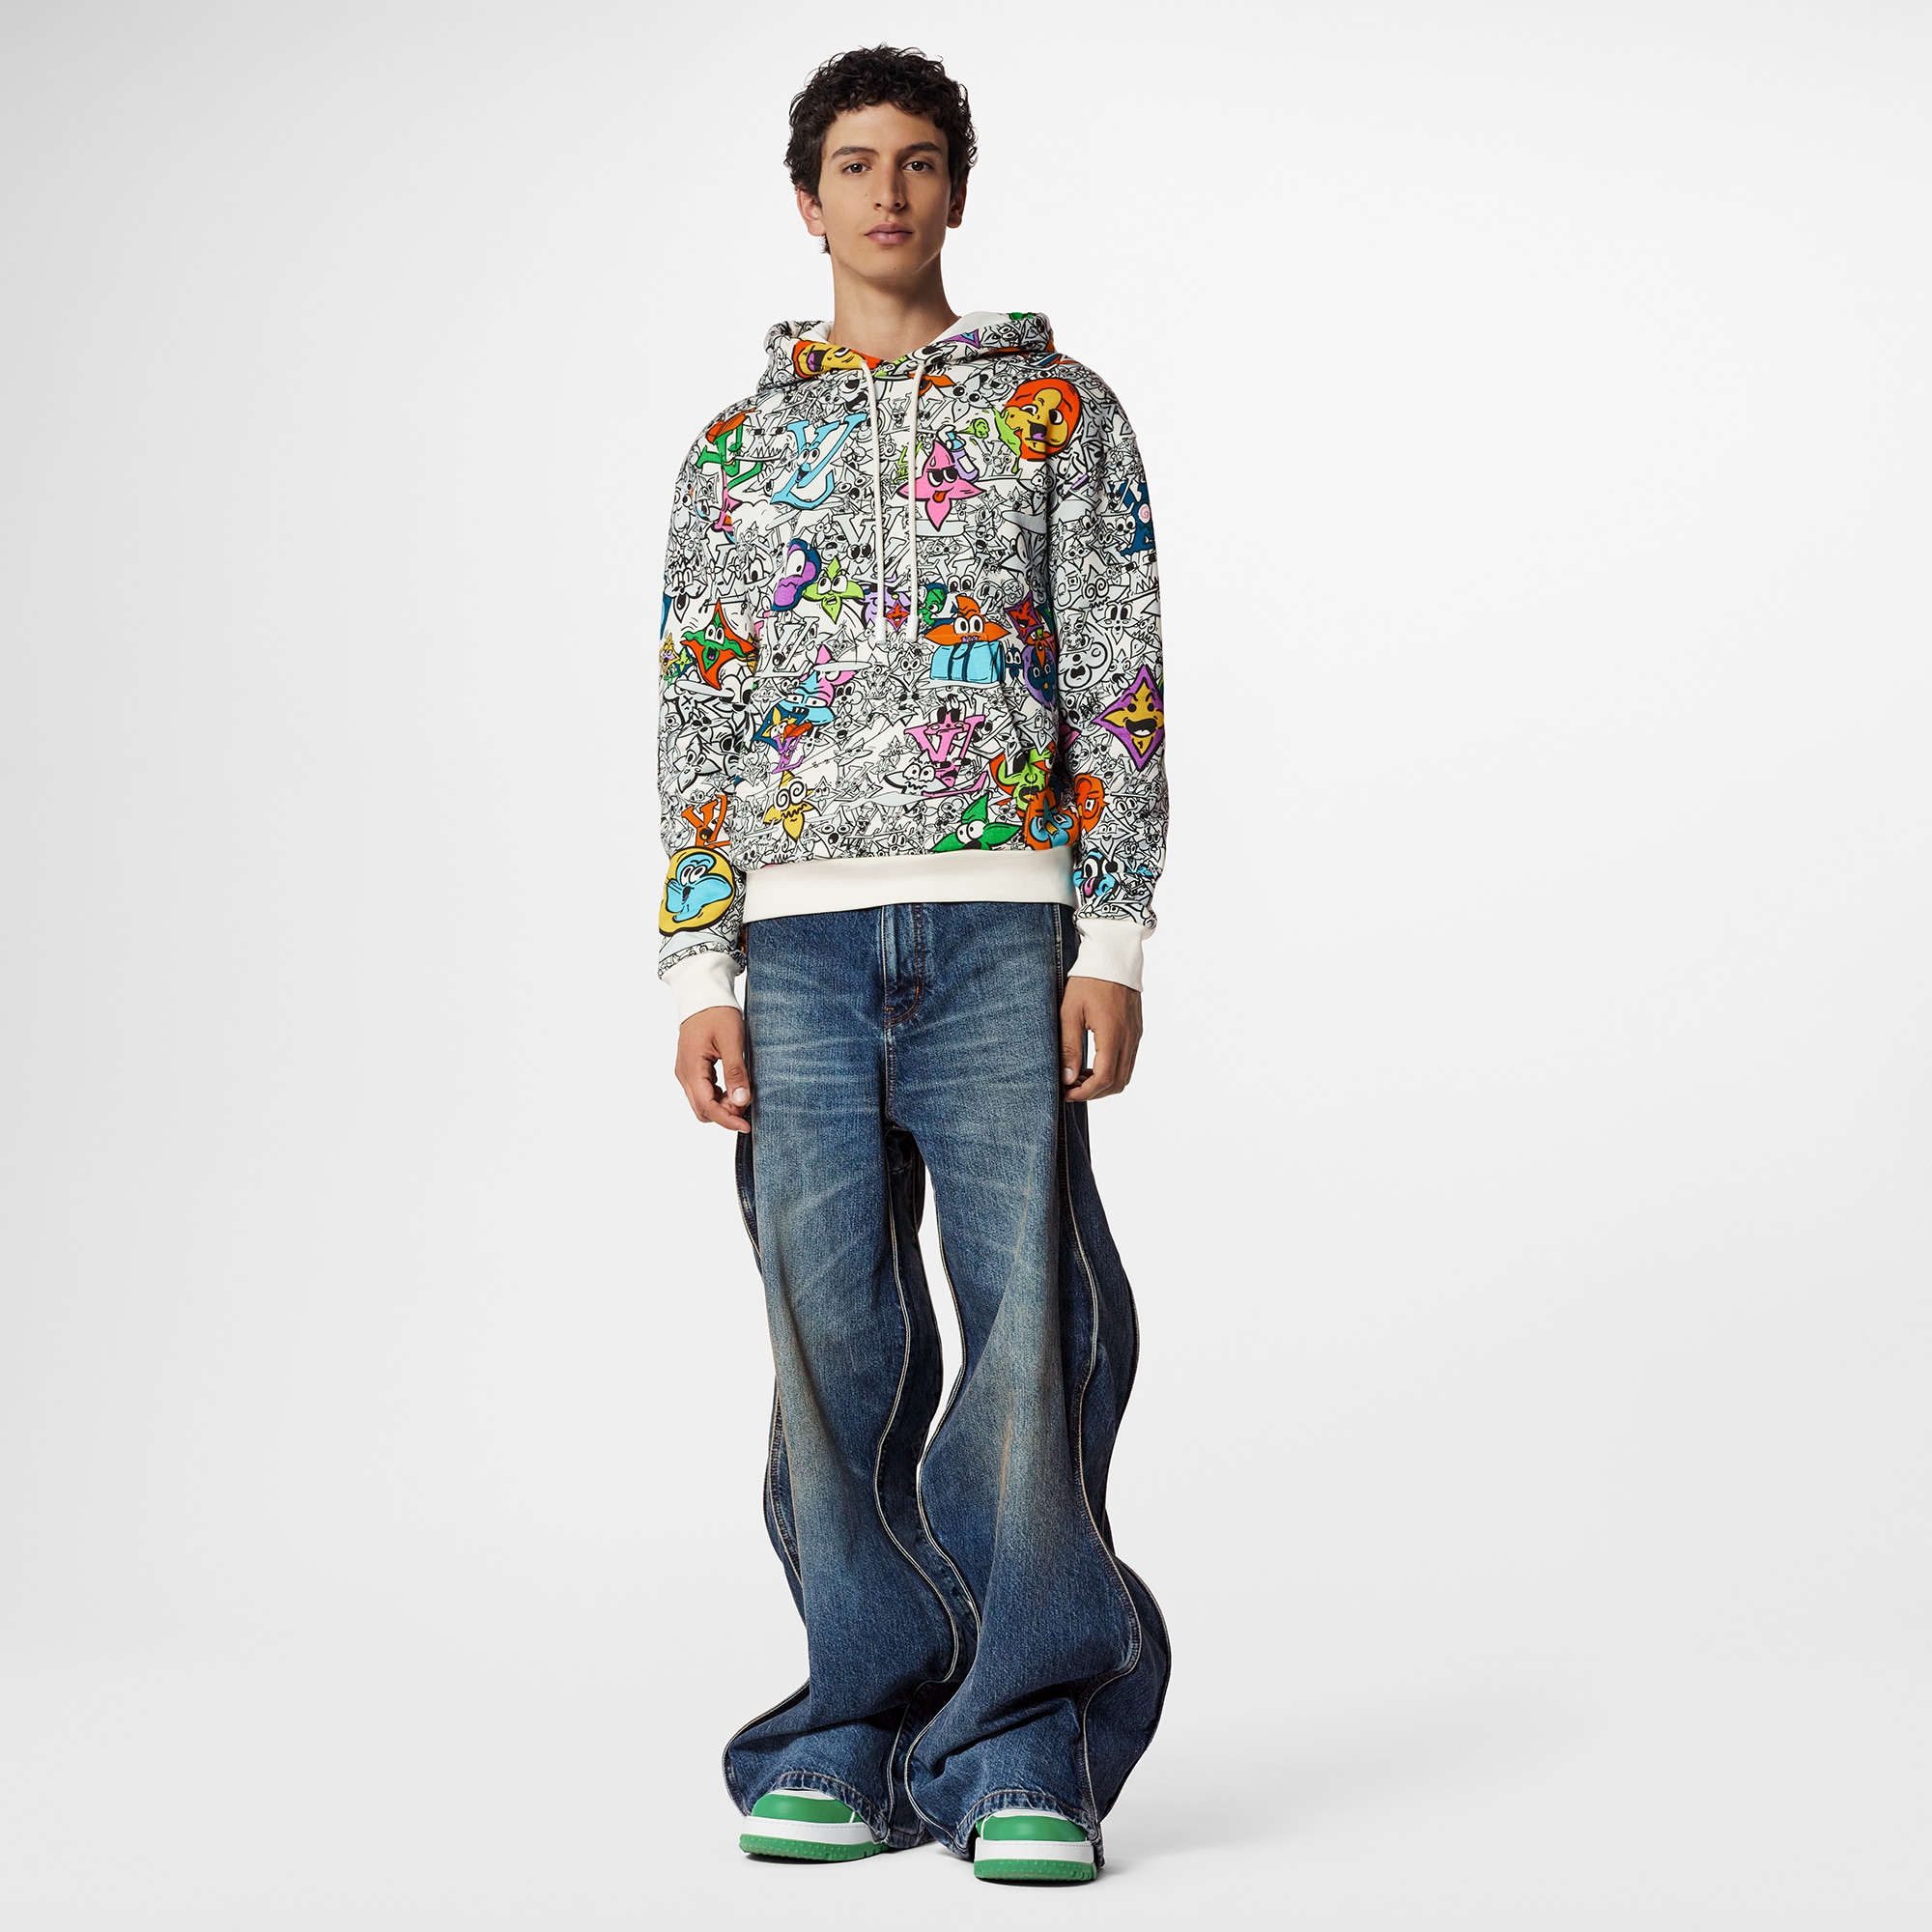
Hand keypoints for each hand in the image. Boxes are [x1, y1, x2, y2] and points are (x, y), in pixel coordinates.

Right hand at [675, 1005, 751, 1131]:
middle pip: (701, 1109)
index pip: (706, 1106)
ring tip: (741, 1093)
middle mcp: (683, 1073)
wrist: (703, 993)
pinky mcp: (691, 1067)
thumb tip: (741, 1100)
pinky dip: (717, 1095)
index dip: (726, 1120)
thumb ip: (735, 1072)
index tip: (746, 1126)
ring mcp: (685, 1071)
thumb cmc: (717, 1012)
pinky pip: (702, 1090)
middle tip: (746, 1103)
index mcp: (691, 1067)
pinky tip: (733, 1086)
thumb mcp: (731, 1041)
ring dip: (721, 1105)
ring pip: (701, 1101)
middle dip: (724, 1113)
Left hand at [1060, 975, 1141, 1101]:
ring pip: (1125, 1075)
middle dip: (1094, 1093)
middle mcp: (1129, 1038)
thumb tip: (1066, 1077)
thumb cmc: (1088, 981)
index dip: (1085, 1092)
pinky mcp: (1136, 1031)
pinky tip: (1092, 1065)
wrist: (1113, 957)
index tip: (1067, 1093)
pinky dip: (1112, 1071)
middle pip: (1117, 1083)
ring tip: (1079, 1078)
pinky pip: (1128, 1062)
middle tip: (1070, 1089)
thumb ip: (1069, 1046)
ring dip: (1103, 1084)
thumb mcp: (1070, 1012)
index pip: (1104, 1078)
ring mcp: (1135, 1035)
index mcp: (1113, 1033)